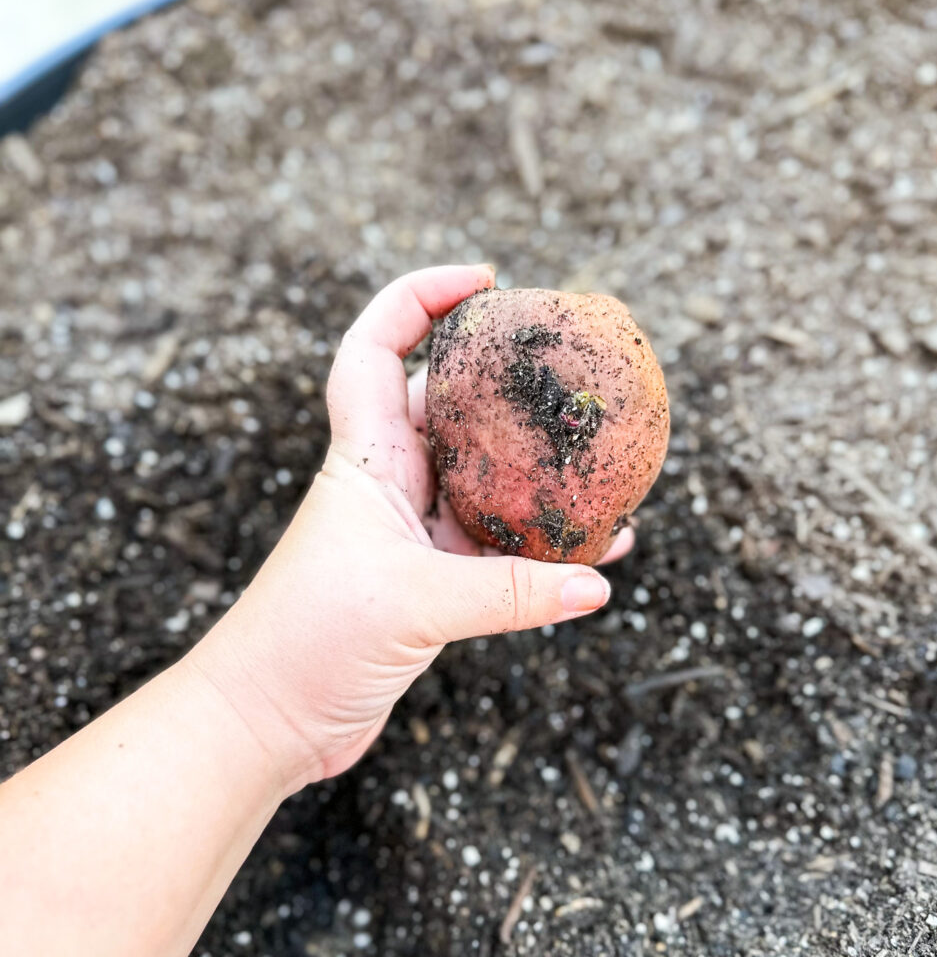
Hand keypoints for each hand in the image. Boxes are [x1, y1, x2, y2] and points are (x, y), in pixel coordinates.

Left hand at [186, 265, 631, 792]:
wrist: (266, 723)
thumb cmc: (306, 644)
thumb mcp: (413, 604)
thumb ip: (509, 592)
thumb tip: (597, 582)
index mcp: (366, 458)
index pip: (375, 345)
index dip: (419, 297)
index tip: (484, 281)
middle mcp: (391, 483)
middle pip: (449, 403)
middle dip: (504, 380)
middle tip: (568, 371)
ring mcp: (412, 532)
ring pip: (485, 480)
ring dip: (537, 472)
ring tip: (602, 462)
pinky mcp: (429, 582)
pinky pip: (499, 548)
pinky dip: (545, 549)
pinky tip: (599, 556)